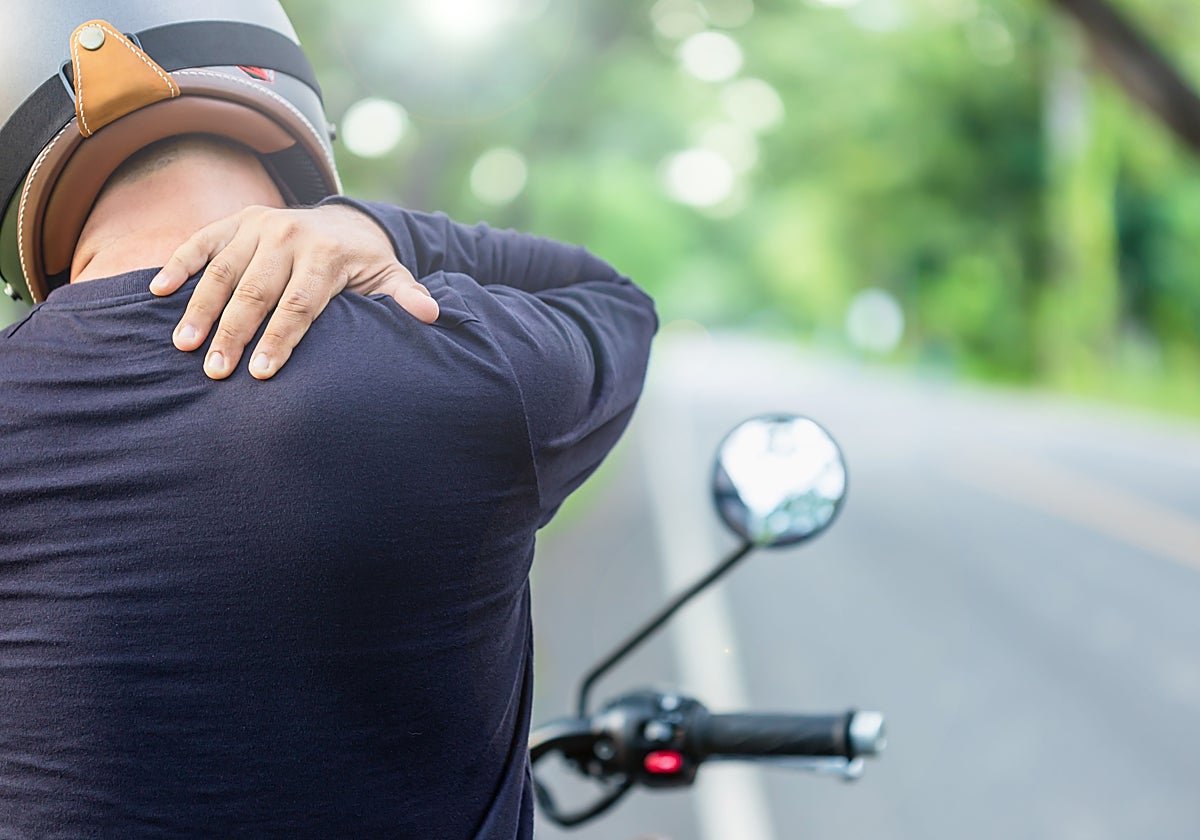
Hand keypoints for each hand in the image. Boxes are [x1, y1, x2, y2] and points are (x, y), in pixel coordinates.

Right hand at [150, 204, 438, 379]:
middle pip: (255, 292)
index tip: (261, 374)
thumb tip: (432, 314)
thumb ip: (404, 297)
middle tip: (215, 372)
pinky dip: (179, 264)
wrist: (343, 222)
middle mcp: (289, 237)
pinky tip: (157, 291)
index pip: (299, 305)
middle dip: (234, 334)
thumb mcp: (389, 278)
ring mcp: (259, 226)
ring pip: (222, 271)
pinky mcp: (235, 221)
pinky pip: (201, 242)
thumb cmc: (363, 266)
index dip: (279, 340)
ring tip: (183, 346)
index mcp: (326, 256)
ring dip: (200, 309)